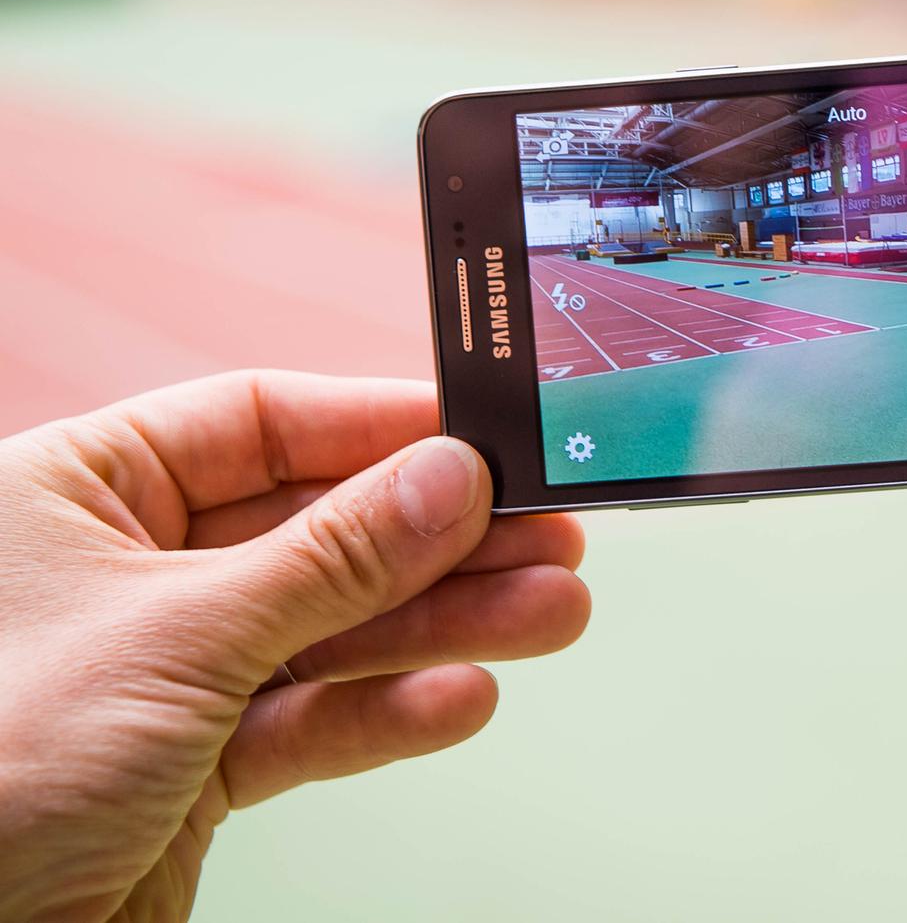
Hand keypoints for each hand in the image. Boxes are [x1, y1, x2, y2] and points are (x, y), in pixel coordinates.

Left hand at [0, 371, 590, 922]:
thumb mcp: (176, 636)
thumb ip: (329, 560)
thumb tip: (446, 482)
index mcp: (76, 491)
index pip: (258, 425)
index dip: (379, 427)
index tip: (484, 437)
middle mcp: (120, 571)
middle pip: (315, 530)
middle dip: (438, 542)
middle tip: (546, 535)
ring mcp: (160, 670)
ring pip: (328, 629)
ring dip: (442, 627)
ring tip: (548, 612)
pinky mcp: (189, 764)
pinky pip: (307, 718)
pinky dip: (385, 713)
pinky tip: (459, 698)